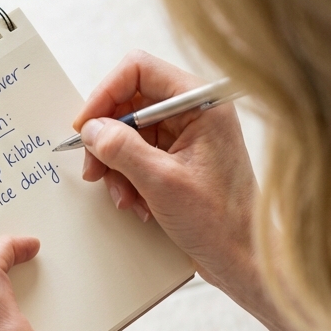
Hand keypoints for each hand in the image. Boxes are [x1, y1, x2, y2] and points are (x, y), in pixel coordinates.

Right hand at [74, 50, 257, 297]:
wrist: (244, 259)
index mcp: (202, 103)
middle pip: (130, 102)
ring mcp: (188, 134)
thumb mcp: (161, 182)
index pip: (139, 70)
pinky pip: (138, 154)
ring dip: (117, 165)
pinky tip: (137, 202)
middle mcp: (195, 111)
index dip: (105, 94)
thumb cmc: (220, 222)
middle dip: (108, 138)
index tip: (86, 126)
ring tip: (124, 197)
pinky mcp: (180, 158)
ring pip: (129, 131)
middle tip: (94, 169)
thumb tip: (91, 128)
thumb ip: (122, 149)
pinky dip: (128, 178)